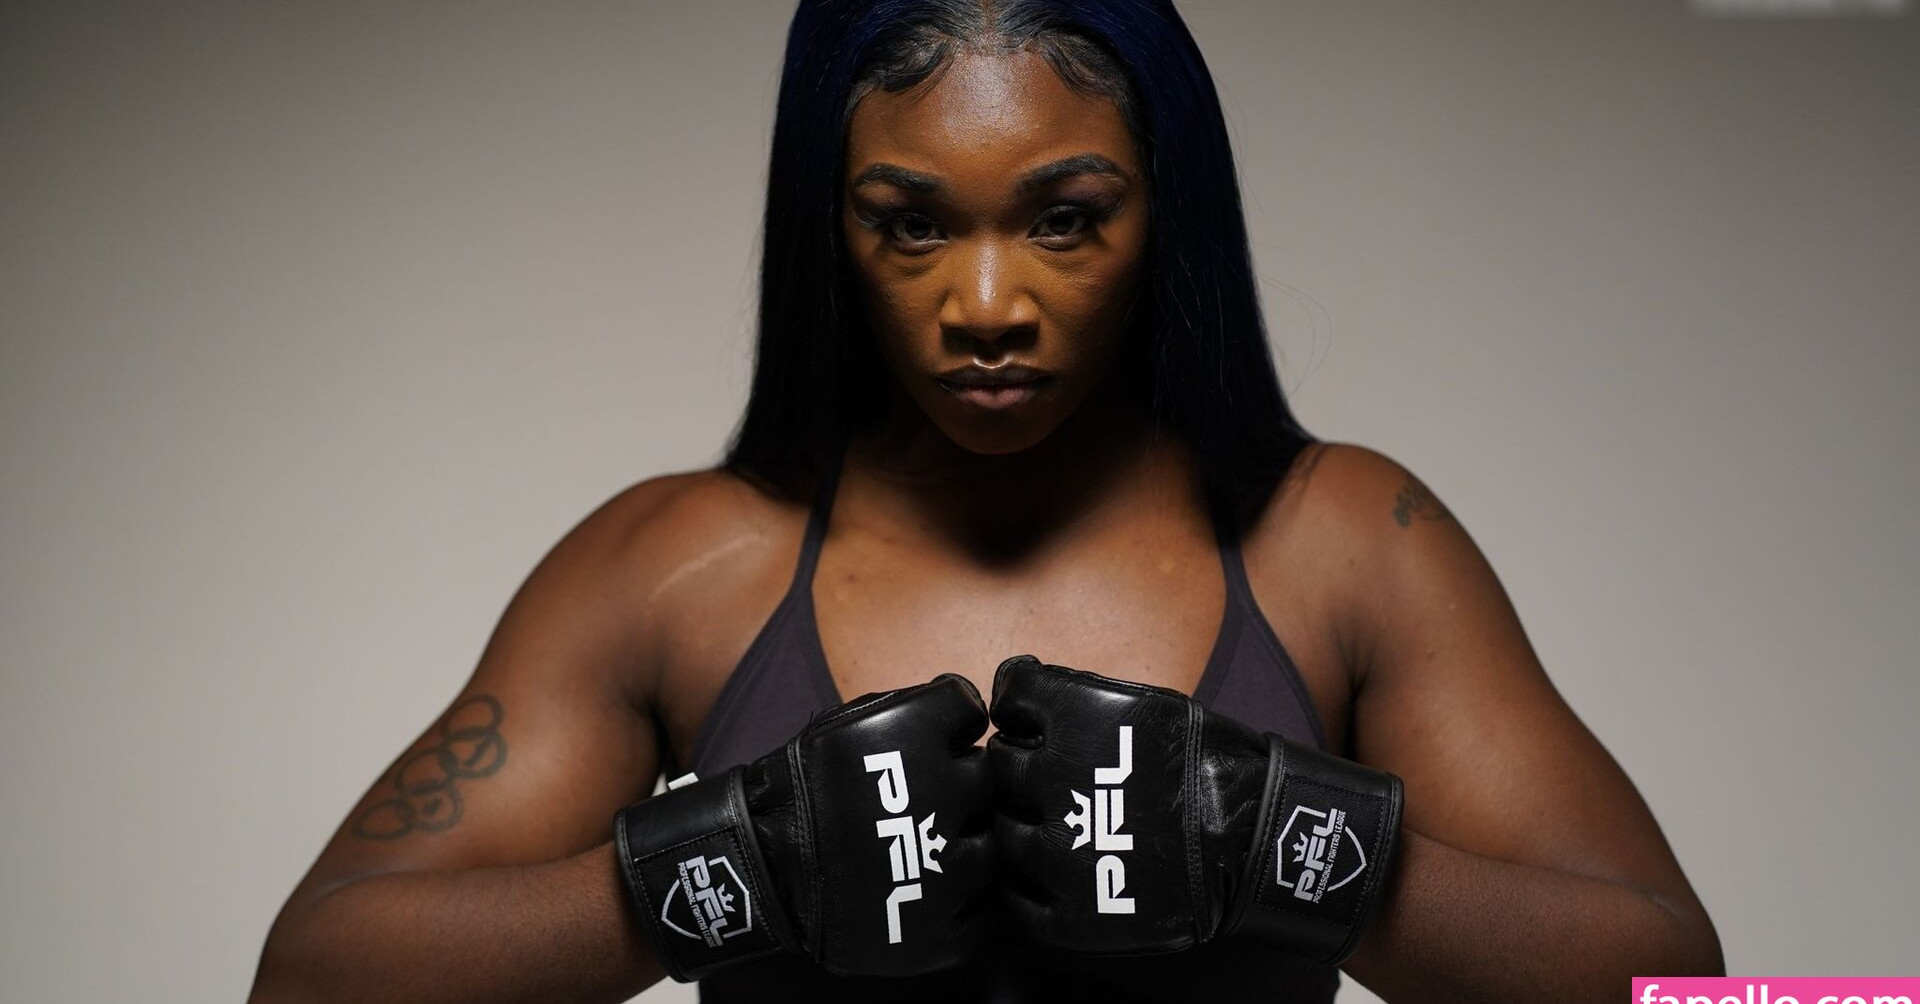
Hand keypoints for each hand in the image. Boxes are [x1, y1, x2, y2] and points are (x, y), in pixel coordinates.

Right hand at [615, 674, 991, 979]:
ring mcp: (944, 870)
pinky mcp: (941, 931)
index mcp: (914, 735)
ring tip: (928, 845)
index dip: (954, 726)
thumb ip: (915, 708)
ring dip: (969, 842)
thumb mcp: (851, 724)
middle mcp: (939, 797)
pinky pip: (990, 913)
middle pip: (989, 781)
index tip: (938, 741)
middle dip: (964, 785)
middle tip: (930, 799)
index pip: (972, 712)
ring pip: (995, 848)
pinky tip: (940, 887)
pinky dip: (972, 901)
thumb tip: (968, 707)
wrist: (761, 866)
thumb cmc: (808, 789)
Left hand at [988, 655, 1402, 963]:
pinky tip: (1055, 870)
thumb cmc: (1203, 765)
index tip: (1036, 722)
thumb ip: (1072, 696)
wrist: (1257, 839)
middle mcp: (1057, 780)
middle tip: (1056, 778)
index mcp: (1077, 717)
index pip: (1010, 698)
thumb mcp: (1142, 704)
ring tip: (1062, 824)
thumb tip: (1010, 684)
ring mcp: (1058, 852)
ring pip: (1000, 832)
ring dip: (1022, 824)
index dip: (1021, 709)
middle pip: (999, 766)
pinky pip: (1015, 899)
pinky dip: (1027, 883)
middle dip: (1021, 767)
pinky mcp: (1068, 913)